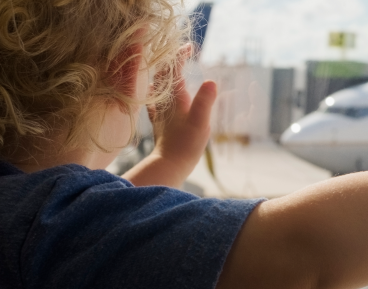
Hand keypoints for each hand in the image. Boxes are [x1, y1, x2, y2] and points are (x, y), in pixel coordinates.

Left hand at [148, 43, 216, 169]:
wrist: (169, 164)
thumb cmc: (186, 144)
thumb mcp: (201, 122)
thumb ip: (205, 101)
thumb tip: (211, 81)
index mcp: (175, 97)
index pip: (173, 69)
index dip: (180, 55)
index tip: (189, 47)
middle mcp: (164, 101)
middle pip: (163, 75)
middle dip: (172, 61)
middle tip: (183, 53)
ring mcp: (160, 111)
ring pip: (158, 86)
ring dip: (164, 75)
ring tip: (173, 69)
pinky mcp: (160, 122)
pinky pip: (156, 100)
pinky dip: (158, 91)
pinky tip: (157, 93)